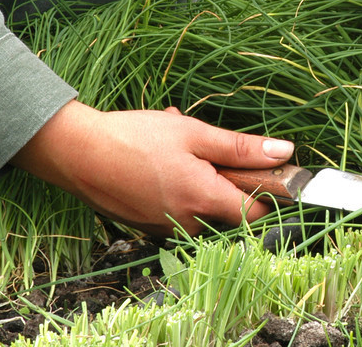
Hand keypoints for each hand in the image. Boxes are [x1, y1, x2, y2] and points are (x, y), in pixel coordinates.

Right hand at [10, 101, 293, 235]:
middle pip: (228, 208)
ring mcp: (165, 228)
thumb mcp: (194, 133)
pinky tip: (158, 159)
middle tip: (203, 144)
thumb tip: (285, 153)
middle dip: (223, 174)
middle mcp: (188, 224)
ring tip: (175, 144)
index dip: (267, 192)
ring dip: (197, 175)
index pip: (257, 214)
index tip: (263, 169)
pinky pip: (177, 207)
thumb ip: (241, 148)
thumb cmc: (136, 138)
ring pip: (200, 204)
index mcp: (204, 201)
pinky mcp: (147, 226)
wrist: (76, 153)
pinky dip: (176, 184)